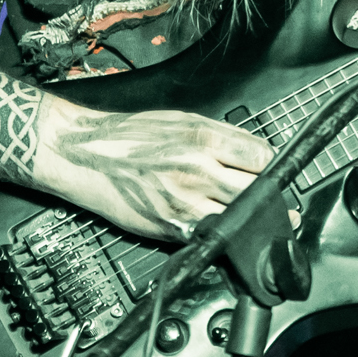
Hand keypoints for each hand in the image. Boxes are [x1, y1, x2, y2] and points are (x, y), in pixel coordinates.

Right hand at [35, 104, 273, 240]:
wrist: (85, 154)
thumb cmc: (130, 137)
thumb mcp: (181, 120)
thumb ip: (221, 137)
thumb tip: (256, 154)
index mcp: (204, 139)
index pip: (262, 158)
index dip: (271, 168)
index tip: (271, 174)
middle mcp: (198, 170)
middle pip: (257, 192)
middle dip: (267, 197)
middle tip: (271, 201)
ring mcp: (185, 203)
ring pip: (238, 220)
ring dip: (248, 221)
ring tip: (251, 220)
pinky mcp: (171, 228)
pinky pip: (208, 236)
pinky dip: (218, 235)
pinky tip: (219, 230)